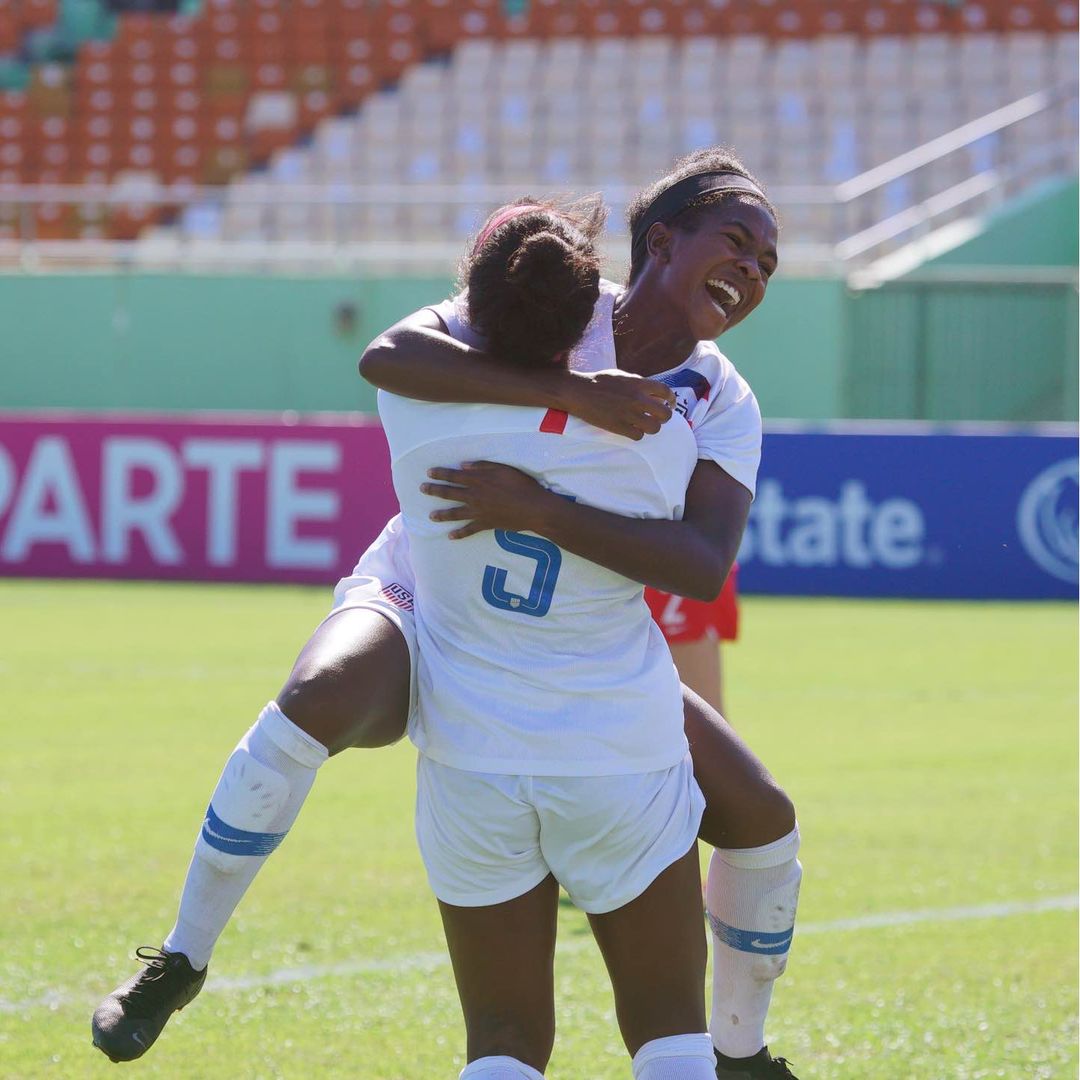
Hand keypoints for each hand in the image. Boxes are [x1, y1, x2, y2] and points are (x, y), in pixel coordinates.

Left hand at [421, 462, 553, 538]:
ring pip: (455, 513)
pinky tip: (450, 536)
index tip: (429, 473)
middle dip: (434, 491)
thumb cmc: (521, 485)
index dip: (440, 474)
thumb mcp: (503, 468)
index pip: (454, 476)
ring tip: (431, 516)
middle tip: (422, 489)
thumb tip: (463, 465)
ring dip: (441, 514)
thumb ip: (483, 466)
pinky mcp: (485, 524)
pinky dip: (459, 534)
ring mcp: (478, 511)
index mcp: (478, 480)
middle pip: (449, 493)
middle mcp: (474, 496)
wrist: (533, 508)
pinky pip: (469, 530)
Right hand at [561, 369, 674, 439]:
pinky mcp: (619, 426)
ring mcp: (629, 414)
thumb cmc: (599, 381)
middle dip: (664, 416)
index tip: (669, 403)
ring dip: (651, 427)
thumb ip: (638, 383)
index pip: (666, 392)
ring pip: (654, 428)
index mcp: (639, 384)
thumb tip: (652, 391)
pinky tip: (631, 429)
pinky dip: (637, 434)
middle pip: (665, 414)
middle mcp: (637, 399)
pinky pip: (639, 436)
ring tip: (644, 424)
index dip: (671, 399)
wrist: (579, 392)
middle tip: (657, 417)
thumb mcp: (622, 375)